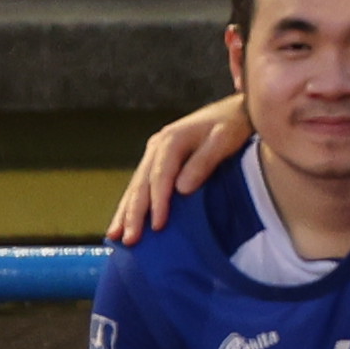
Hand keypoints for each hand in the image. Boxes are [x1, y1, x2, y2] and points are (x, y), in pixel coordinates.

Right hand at [104, 91, 246, 243]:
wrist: (233, 109)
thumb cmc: (232, 124)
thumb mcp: (224, 140)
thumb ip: (203, 162)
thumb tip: (182, 189)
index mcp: (171, 141)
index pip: (160, 177)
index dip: (158, 202)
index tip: (157, 226)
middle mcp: (156, 146)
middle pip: (141, 184)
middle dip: (134, 213)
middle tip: (130, 239)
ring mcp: (154, 153)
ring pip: (135, 186)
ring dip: (125, 212)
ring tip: (116, 236)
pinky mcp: (157, 160)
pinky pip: (140, 185)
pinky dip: (131, 204)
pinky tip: (124, 222)